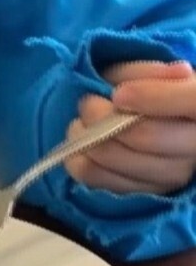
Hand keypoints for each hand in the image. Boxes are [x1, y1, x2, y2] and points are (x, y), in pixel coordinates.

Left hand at [65, 60, 195, 193]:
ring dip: (87, 138)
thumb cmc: (148, 90)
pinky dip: (80, 161)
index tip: (119, 94)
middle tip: (87, 103)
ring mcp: (171, 174)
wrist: (145, 121)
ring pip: (119, 160)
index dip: (154, 98)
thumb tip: (170, 75)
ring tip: (81, 123)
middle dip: (104, 117)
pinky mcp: (142, 193)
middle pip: (147, 137)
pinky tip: (81, 147)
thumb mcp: (148, 72)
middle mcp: (194, 147)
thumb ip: (150, 72)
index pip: (192, 102)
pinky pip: (100, 179)